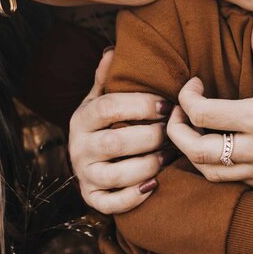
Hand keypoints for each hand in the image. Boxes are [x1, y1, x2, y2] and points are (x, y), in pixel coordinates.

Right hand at [68, 50, 173, 213]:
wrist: (84, 160)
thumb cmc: (103, 124)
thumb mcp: (99, 99)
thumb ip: (106, 78)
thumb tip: (113, 49)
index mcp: (82, 118)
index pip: (108, 108)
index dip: (139, 105)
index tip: (167, 104)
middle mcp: (79, 147)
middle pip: (114, 142)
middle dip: (149, 137)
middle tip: (173, 133)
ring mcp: (84, 174)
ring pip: (115, 174)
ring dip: (147, 165)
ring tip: (168, 157)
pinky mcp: (92, 198)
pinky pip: (110, 203)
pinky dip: (133, 197)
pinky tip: (155, 185)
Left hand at [167, 68, 252, 187]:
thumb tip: (246, 57)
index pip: (203, 114)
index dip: (186, 98)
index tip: (193, 87)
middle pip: (196, 150)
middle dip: (176, 131)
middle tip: (178, 114)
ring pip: (210, 172)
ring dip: (193, 153)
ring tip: (193, 133)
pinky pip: (233, 180)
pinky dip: (217, 166)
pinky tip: (220, 147)